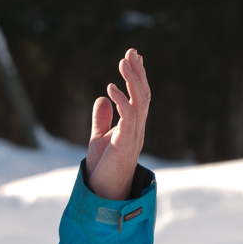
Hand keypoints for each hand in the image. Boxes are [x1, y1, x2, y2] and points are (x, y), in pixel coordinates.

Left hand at [85, 49, 149, 199]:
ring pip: (140, 101)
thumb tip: (101, 98)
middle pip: (143, 94)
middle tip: (131, 51)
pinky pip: (128, 116)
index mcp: (132, 126)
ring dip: (132, 80)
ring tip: (124, 61)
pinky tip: (110, 88)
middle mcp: (137, 128)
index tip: (133, 56)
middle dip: (138, 72)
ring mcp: (134, 135)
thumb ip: (102, 120)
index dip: (137, 76)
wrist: (102, 192)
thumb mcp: (98, 138)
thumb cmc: (102, 168)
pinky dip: (120, 100)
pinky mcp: (125, 143)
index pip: (139, 96)